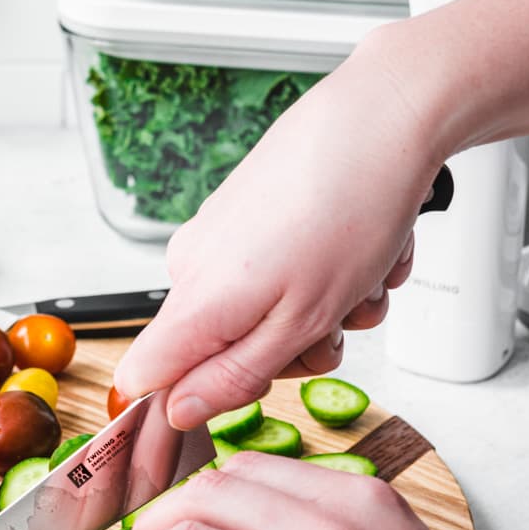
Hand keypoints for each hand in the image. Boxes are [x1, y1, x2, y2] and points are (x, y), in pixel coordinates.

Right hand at [114, 35, 442, 425]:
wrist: (381, 118)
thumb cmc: (346, 207)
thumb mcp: (298, 322)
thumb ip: (233, 376)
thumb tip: (178, 412)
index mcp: (195, 298)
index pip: (147, 377)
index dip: (189, 402)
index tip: (245, 391)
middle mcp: (195, 264)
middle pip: (229, 354)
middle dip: (297, 349)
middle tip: (337, 318)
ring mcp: (227, 237)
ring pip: (276, 314)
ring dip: (334, 309)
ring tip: (364, 272)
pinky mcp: (257, 216)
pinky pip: (295, 273)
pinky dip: (340, 270)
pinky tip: (367, 245)